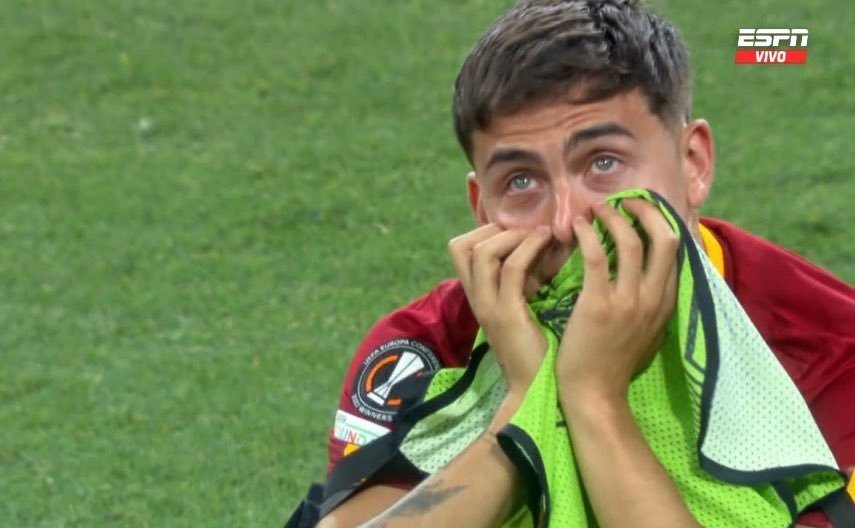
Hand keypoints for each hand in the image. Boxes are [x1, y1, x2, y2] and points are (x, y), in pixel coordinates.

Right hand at [448, 224, 551, 397]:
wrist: (537, 387)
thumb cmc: (538, 348)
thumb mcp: (525, 304)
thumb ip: (526, 277)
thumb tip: (545, 240)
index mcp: (478, 295)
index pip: (460, 250)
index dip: (484, 231)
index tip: (518, 231)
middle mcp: (476, 298)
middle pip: (459, 246)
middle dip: (493, 228)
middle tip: (527, 229)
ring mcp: (488, 306)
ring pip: (482, 252)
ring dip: (513, 235)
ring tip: (541, 233)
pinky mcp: (506, 314)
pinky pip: (511, 268)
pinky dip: (529, 248)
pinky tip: (548, 243)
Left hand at [555, 199, 679, 404]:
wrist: (595, 395)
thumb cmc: (612, 364)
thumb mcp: (645, 331)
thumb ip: (650, 303)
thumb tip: (646, 276)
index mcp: (666, 304)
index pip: (675, 251)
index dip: (660, 223)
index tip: (640, 211)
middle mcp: (654, 299)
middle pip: (665, 239)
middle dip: (645, 212)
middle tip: (623, 202)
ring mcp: (628, 302)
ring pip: (630, 242)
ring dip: (612, 217)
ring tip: (594, 209)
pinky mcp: (598, 305)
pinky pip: (595, 256)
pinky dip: (587, 234)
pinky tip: (574, 227)